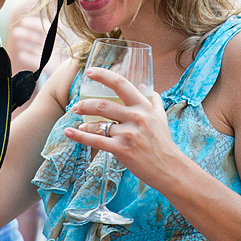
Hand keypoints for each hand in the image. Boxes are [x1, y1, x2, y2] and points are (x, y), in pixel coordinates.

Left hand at [65, 67, 179, 186]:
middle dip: (86, 104)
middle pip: (104, 104)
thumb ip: (153, 100)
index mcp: (144, 106)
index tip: (90, 72)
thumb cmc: (164, 143)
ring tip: (79, 122)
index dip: (103, 76)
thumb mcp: (161, 117)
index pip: (121, 84)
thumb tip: (143, 85)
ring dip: (85, 122)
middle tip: (77, 106)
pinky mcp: (122, 149)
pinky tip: (70, 132)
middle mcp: (136, 117)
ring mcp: (128, 134)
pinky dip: (80, 136)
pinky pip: (96, 141)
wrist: (170, 168)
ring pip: (99, 123)